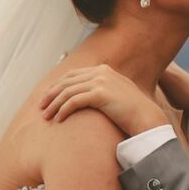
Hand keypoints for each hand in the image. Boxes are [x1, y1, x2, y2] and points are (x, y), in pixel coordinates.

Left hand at [39, 65, 166, 134]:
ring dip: (54, 104)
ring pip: (68, 91)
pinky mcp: (101, 94)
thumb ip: (100, 91)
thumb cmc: (131, 113)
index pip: (73, 75)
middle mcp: (101, 72)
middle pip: (67, 81)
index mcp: (104, 70)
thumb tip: (84, 98)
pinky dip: (63, 110)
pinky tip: (58, 119)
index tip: (47, 97)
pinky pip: (74, 101)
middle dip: (51, 94)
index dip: (57, 86)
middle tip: (40, 107)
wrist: (148, 119)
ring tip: (45, 116)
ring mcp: (101, 81)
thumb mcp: (115, 96)